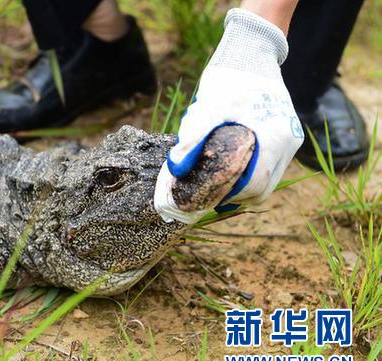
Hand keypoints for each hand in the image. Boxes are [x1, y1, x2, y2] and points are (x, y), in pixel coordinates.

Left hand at [154, 8, 303, 223]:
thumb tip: (176, 169)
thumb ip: (191, 139)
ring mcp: (291, 138)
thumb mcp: (206, 108)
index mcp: (274, 138)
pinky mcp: (288, 133)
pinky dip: (252, 174)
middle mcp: (288, 142)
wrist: (250, 51)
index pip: (255, 185)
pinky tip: (230, 171)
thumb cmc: (228, 78)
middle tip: (208, 198)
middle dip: (235, 196)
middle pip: (263, 188)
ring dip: (245, 187)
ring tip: (217, 187)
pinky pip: (272, 165)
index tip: (206, 201)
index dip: (229, 198)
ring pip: (269, 179)